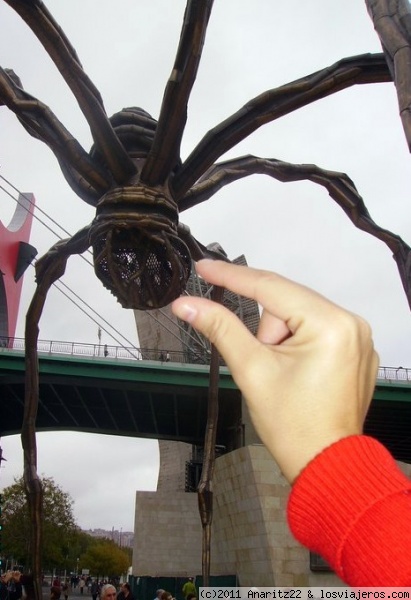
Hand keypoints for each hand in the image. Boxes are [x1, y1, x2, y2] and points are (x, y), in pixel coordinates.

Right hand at [172, 260, 378, 482]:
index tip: (204, 267)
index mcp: (330, 324)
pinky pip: (316, 329)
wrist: (325, 466)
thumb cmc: (293, 426)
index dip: (232, 276)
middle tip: (264, 365)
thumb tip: (186, 304)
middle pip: (287, 304)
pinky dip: (298, 343)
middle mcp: (352, 323)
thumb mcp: (251, 370)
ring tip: (284, 376)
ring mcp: (358, 337)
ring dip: (280, 339)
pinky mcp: (357, 350)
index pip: (271, 287)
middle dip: (266, 332)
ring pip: (300, 317)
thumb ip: (219, 328)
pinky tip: (297, 373)